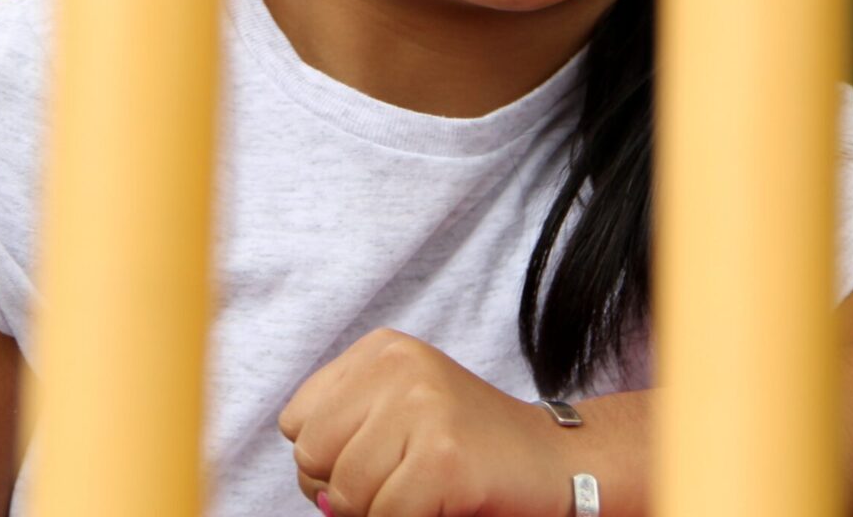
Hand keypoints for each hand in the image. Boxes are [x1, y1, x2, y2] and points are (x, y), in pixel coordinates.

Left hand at [278, 328, 576, 516]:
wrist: (556, 462)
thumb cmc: (468, 451)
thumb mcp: (399, 415)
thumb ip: (344, 434)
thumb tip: (318, 496)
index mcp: (380, 350)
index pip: (296, 422)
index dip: (324, 460)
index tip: (374, 464)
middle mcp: (397, 366)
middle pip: (312, 456)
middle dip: (344, 491)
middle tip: (398, 486)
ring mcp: (422, 407)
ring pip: (345, 494)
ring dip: (378, 513)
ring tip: (422, 493)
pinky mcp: (443, 456)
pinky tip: (443, 504)